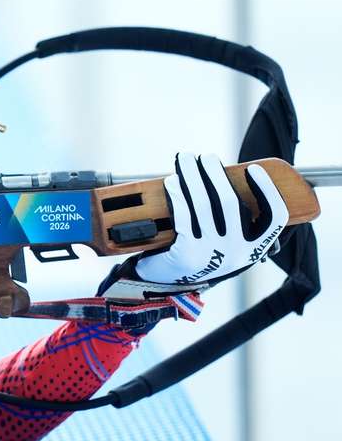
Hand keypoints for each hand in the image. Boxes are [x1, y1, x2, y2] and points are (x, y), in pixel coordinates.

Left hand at [99, 152, 288, 298]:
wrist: (167, 284)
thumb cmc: (198, 254)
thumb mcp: (224, 244)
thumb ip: (234, 222)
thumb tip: (226, 179)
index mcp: (253, 249)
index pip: (274, 218)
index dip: (267, 191)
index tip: (253, 168)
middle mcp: (236, 253)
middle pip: (229, 203)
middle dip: (216, 174)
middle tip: (205, 156)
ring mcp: (211, 254)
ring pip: (203, 205)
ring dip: (193, 176)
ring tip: (185, 159)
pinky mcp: (186, 253)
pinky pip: (183, 216)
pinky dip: (178, 195)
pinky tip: (172, 181)